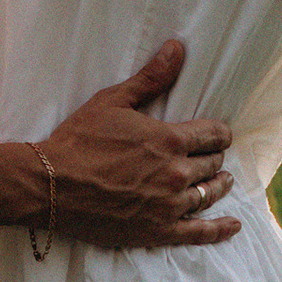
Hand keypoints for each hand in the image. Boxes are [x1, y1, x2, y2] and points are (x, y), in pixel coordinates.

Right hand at [36, 40, 236, 250]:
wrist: (49, 185)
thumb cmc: (78, 140)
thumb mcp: (113, 101)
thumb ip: (150, 78)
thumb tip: (177, 48)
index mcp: (170, 140)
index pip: (214, 135)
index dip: (220, 133)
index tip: (219, 134)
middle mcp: (176, 173)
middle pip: (213, 164)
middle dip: (214, 158)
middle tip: (211, 157)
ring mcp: (169, 205)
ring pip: (209, 194)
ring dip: (218, 185)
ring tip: (222, 182)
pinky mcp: (157, 231)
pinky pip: (199, 233)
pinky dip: (219, 230)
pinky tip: (232, 226)